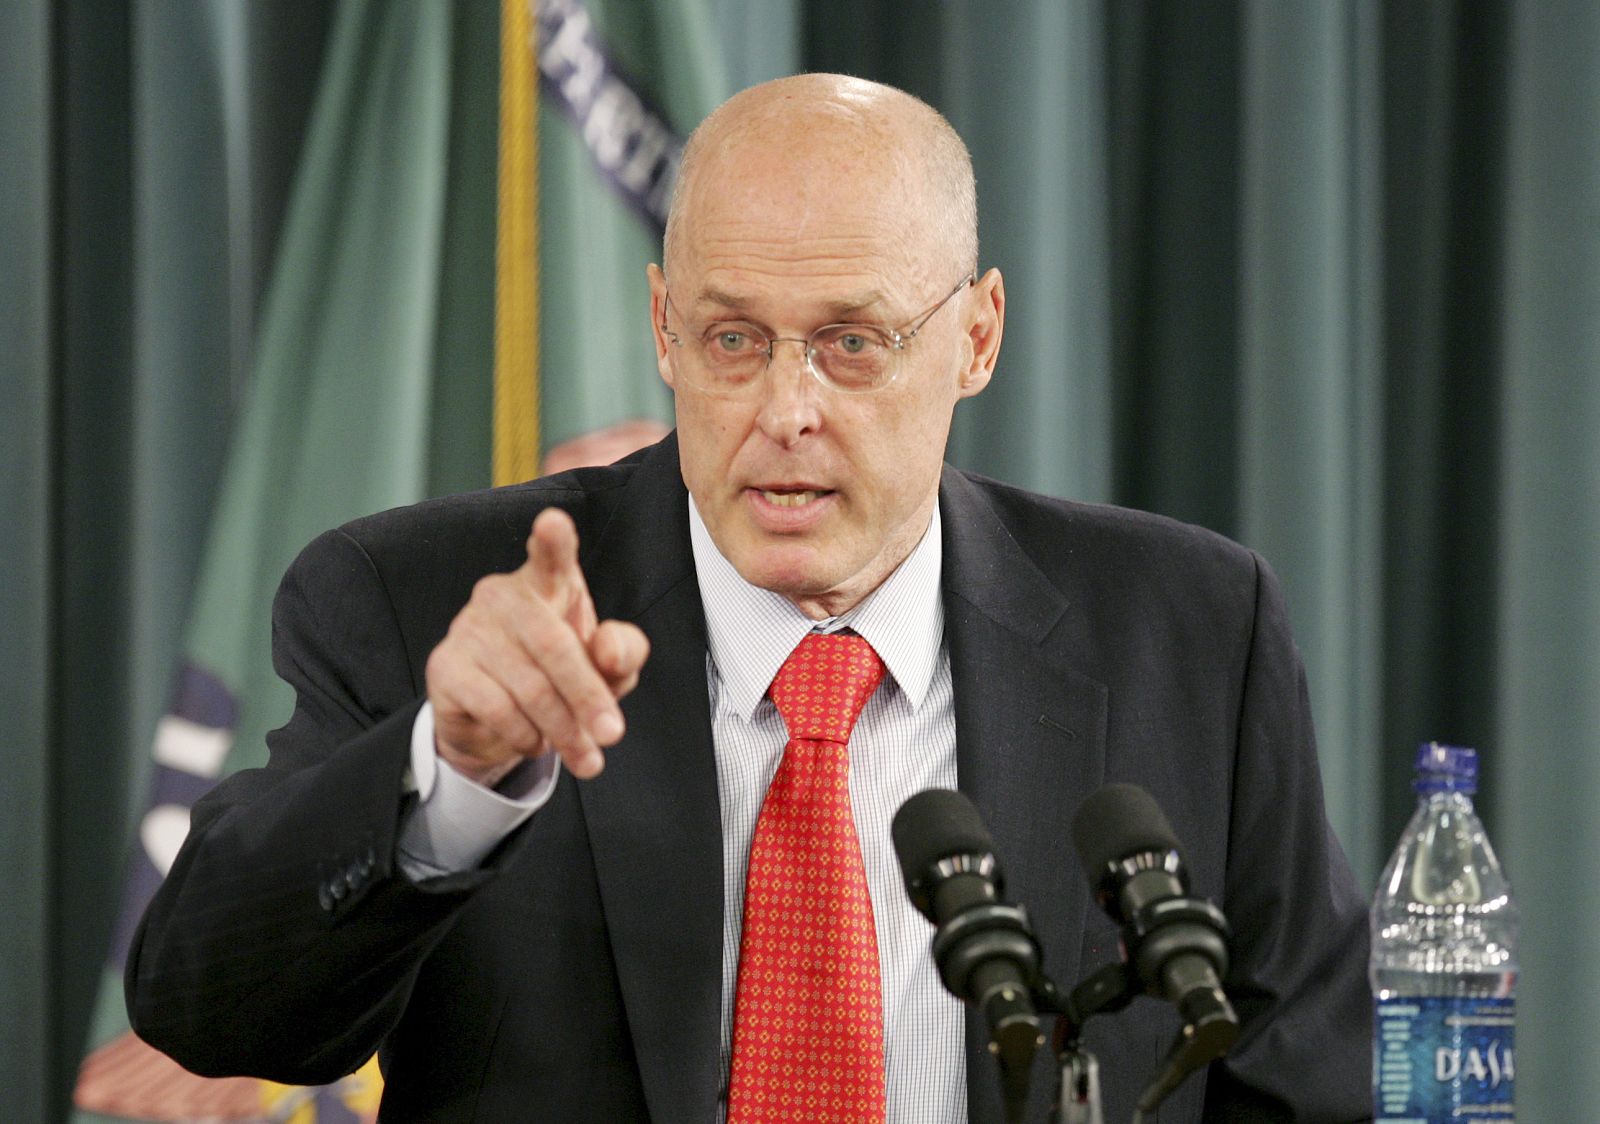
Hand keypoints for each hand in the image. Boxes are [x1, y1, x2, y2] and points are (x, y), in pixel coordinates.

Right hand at [424, 508, 649, 784]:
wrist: (497, 721)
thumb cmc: (561, 674)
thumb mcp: (606, 668)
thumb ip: (623, 653)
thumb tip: (608, 652)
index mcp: (548, 582)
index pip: (550, 556)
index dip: (552, 541)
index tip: (554, 522)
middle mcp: (503, 595)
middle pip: (553, 644)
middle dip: (588, 696)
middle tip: (613, 735)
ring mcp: (469, 628)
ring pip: (528, 685)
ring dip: (563, 729)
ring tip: (586, 756)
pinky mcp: (446, 667)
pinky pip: (496, 708)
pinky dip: (525, 734)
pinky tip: (536, 743)